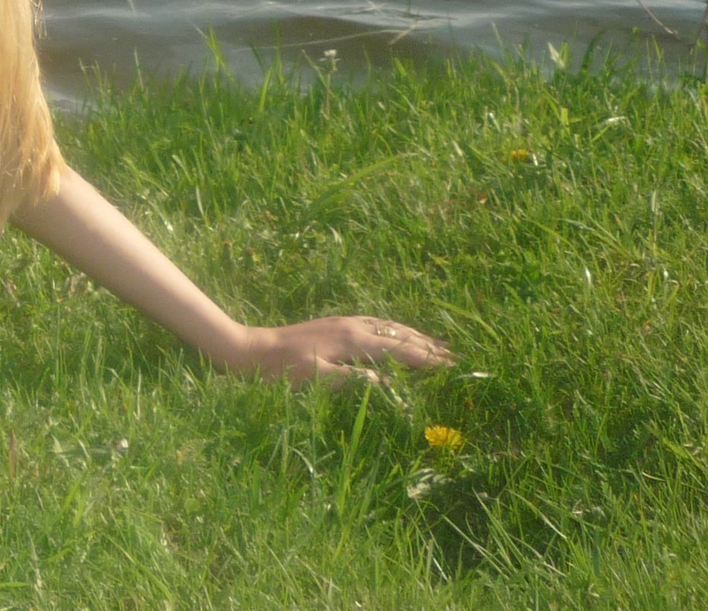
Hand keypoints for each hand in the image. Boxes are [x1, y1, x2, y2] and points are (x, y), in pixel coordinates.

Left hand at [220, 316, 455, 385]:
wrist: (250, 350)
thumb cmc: (281, 372)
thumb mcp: (318, 380)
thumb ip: (354, 381)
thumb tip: (389, 384)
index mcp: (353, 340)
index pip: (400, 349)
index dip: (428, 359)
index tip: (454, 367)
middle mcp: (352, 326)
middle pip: (399, 333)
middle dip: (428, 345)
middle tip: (457, 356)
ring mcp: (343, 323)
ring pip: (388, 326)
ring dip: (414, 335)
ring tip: (436, 343)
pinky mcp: (334, 325)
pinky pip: (374, 323)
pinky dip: (394, 329)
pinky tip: (395, 333)